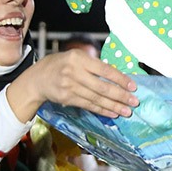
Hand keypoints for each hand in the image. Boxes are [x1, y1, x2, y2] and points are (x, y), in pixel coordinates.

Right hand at [6, 48, 138, 121]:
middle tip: (134, 101)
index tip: (133, 86)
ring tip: (127, 111)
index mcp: (79, 58)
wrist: (37, 78)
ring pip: (96, 99)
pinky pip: (88, 105)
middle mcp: (74, 72)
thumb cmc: (60, 65)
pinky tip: (112, 113)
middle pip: (102, 87)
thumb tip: (116, 77)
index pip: (104, 70)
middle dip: (120, 96)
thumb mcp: (75, 57)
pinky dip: (102, 110)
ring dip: (114, 106)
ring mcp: (70, 86)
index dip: (120, 79)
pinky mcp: (67, 98)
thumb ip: (93, 65)